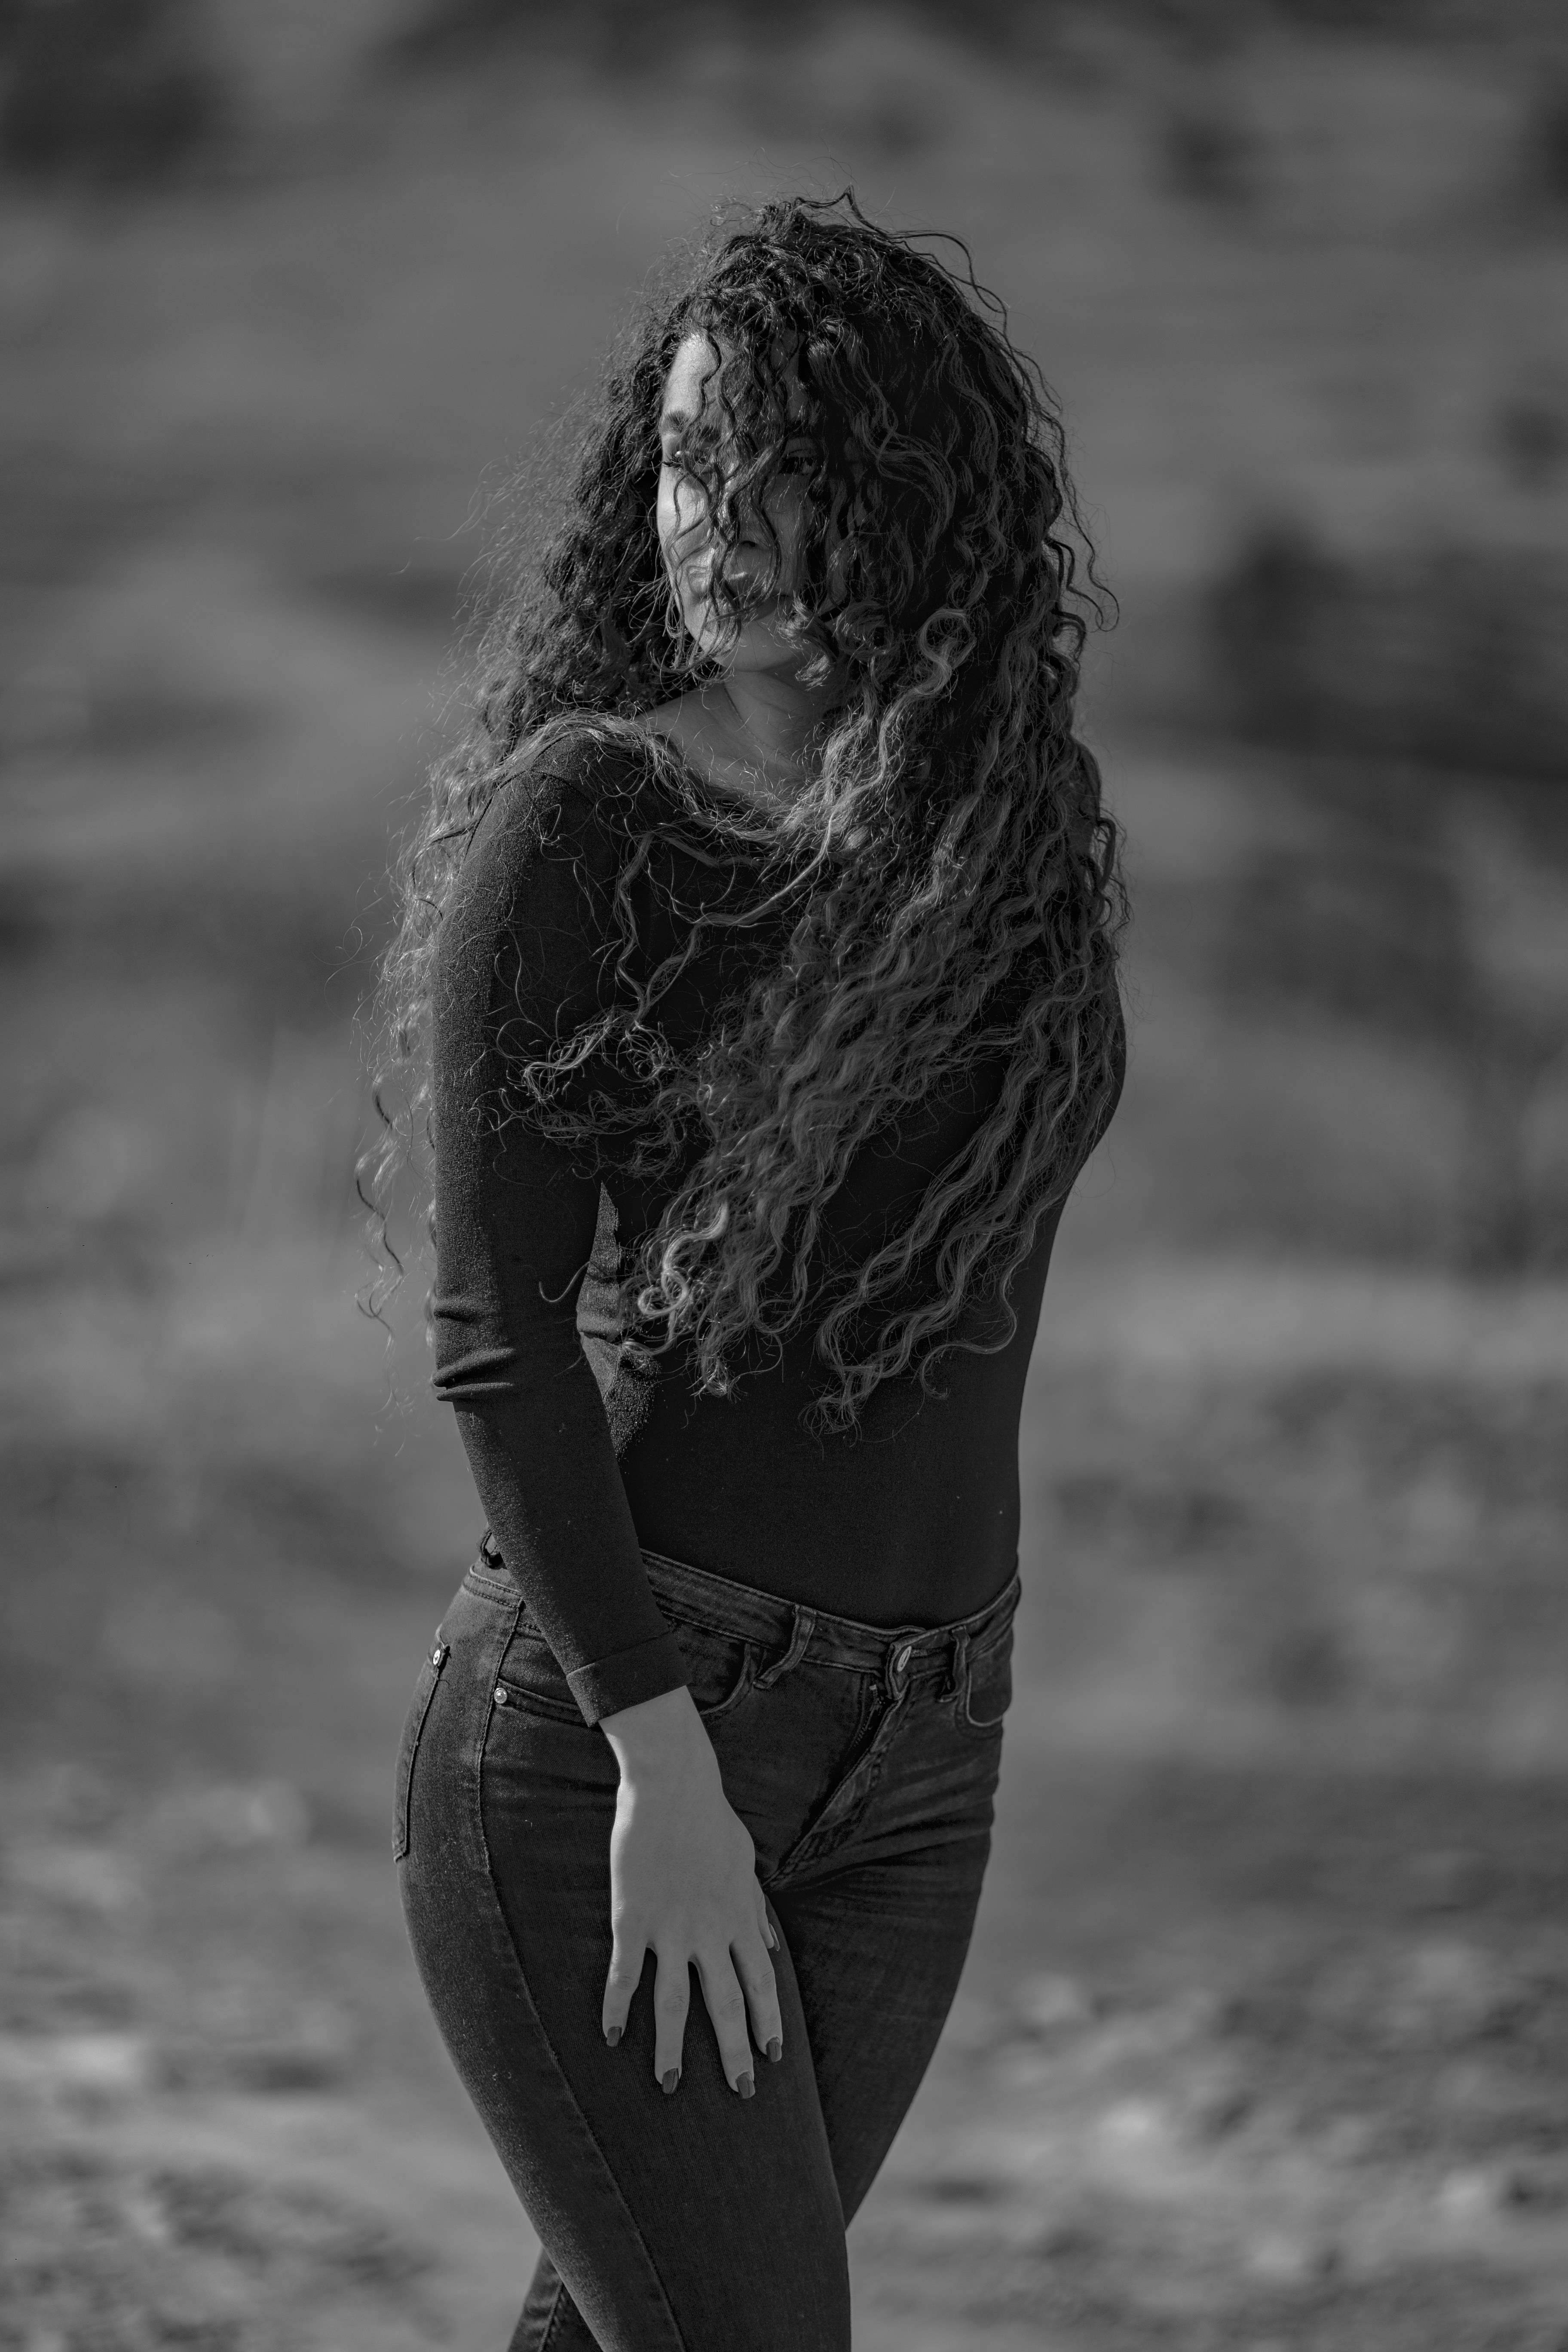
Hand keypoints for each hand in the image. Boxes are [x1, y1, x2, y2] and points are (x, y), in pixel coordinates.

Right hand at [599, 1684, 781, 2095]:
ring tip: (670, 2086)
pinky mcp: (632, 1919)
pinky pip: (625, 1974)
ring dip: (674, 2048)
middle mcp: (710, 1931)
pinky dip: (617, 2008)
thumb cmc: (710, 1819)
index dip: (768, 2020)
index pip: (761, 1981)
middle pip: (727, 2003)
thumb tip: (769, 1941)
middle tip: (741, 2093)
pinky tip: (612, 2038)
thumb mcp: (745, 1863)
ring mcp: (671, 1928)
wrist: (672, 1784)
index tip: (772, 2056)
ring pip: (676, 2002)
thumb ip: (756, 1907)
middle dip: (735, 2051)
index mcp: (740, 1916)